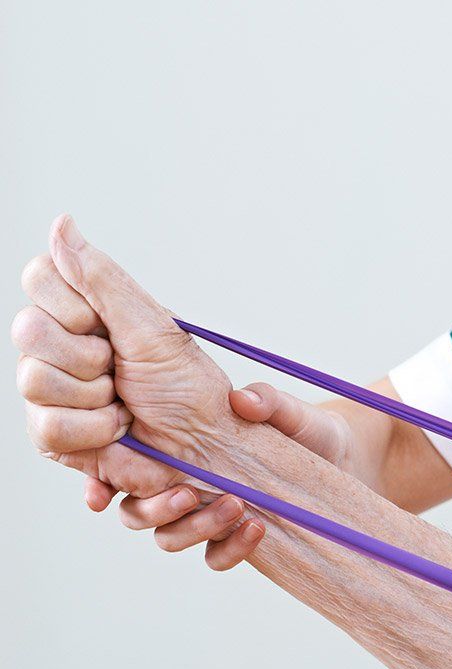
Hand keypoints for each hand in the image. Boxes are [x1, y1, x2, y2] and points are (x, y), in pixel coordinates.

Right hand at [16, 215, 233, 489]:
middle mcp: (59, 346)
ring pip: (34, 380)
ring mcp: (50, 389)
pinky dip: (94, 431)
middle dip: (89, 355)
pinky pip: (48, 425)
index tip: (107, 325)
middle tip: (122, 370)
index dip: (72, 304)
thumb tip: (61, 222)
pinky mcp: (52, 433)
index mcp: (84, 311)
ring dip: (96, 397)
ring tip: (124, 403)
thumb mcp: (151, 325)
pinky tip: (116, 428)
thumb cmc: (189, 387)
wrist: (206, 446)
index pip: (39, 277)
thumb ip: (100, 276)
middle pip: (29, 329)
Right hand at [84, 382, 355, 570]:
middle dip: (153, 507)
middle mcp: (183, 483)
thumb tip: (243, 401)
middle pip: (135, 510)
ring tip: (236, 506)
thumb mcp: (292, 413)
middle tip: (189, 492)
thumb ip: (268, 403)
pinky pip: (214, 558)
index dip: (100, 479)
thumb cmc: (309, 430)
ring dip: (193, 527)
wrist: (347, 462)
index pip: (122, 465)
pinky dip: (229, 549)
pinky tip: (256, 527)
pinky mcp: (234, 538)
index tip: (100, 493)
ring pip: (168, 537)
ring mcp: (206, 515)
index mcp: (178, 448)